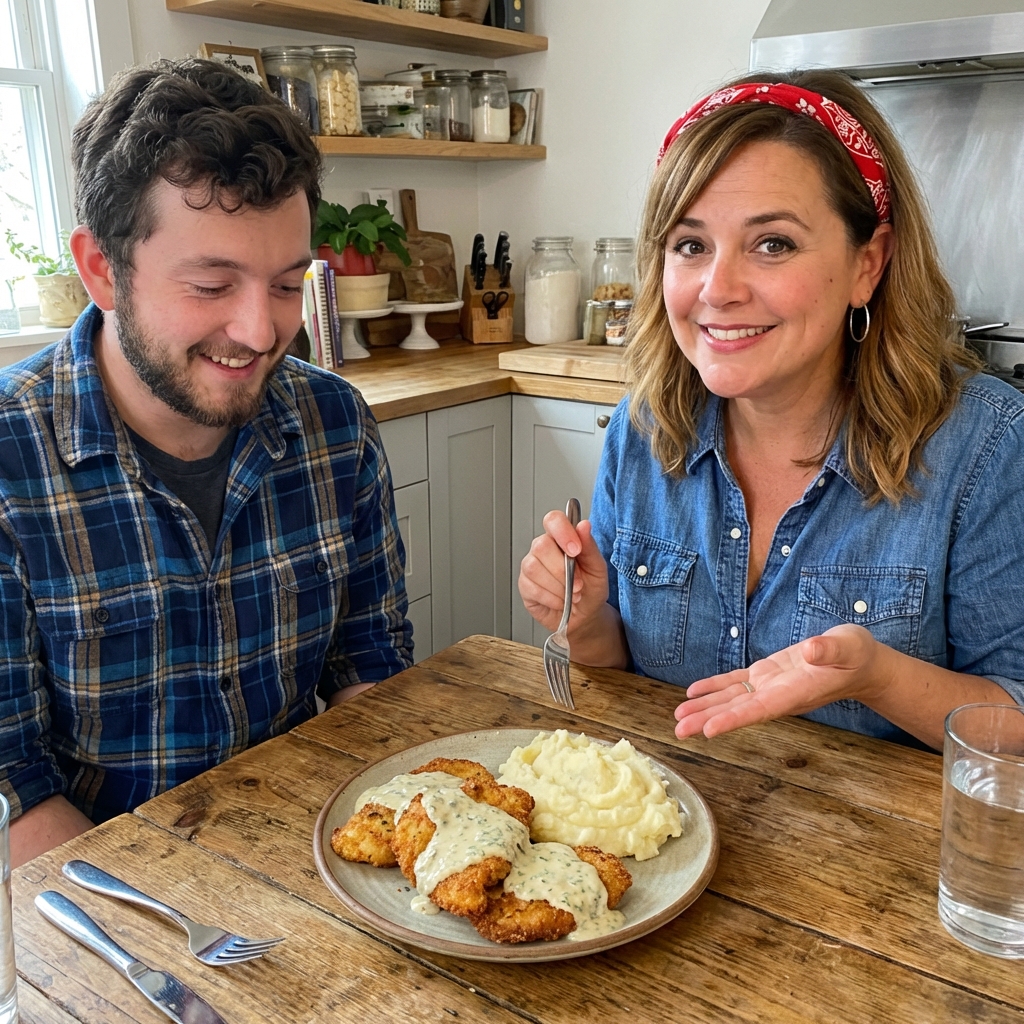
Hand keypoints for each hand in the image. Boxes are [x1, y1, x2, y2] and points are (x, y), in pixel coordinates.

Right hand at [518, 511, 608, 634]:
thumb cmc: (591, 589)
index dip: (562, 532)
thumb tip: (584, 525)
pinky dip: (551, 598)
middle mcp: (543, 549)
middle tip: (578, 584)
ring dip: (558, 586)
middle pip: (541, 546)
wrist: (585, 617)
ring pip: (534, 568)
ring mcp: (530, 566)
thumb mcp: (598, 569)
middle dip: (563, 570)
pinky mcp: (524, 586)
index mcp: (562, 538)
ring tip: (571, 595)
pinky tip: (560, 601)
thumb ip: (590, 547)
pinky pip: (532, 588)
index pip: (553, 520)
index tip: (576, 550)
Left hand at [673, 624, 884, 739]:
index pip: (760, 709)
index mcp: (796, 692)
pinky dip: (714, 687)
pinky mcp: (767, 674)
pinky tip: (694, 692)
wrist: (859, 661)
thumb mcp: (848, 647)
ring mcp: (771, 685)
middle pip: (739, 710)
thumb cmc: (856, 656)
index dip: (734, 719)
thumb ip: (830, 650)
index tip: (709, 731)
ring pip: (732, 698)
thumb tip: (812, 650)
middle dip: (708, 720)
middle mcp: (779, 694)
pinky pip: (736, 682)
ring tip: (678, 716)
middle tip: (679, 731)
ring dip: (705, 707)